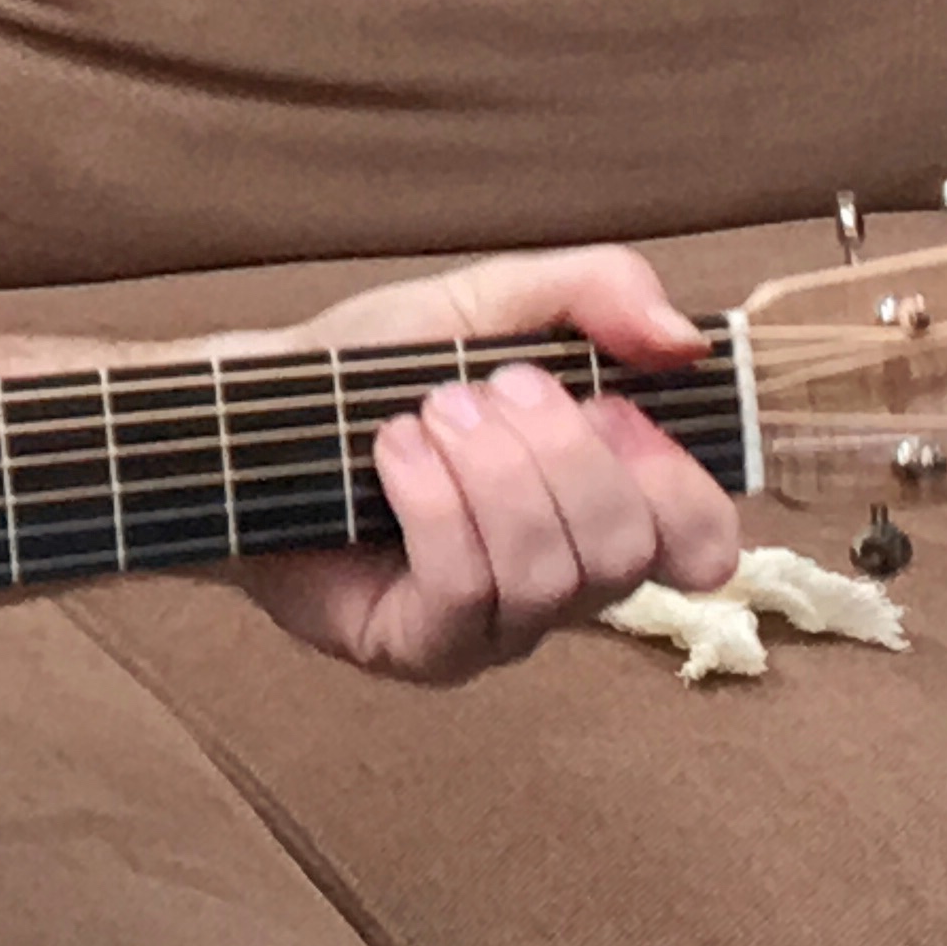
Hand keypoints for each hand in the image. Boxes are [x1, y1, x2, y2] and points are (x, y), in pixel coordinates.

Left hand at [238, 245, 740, 684]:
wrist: (243, 408)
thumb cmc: (367, 368)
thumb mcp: (486, 304)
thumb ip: (594, 293)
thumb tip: (682, 340)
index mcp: (598, 506)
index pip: (703, 542)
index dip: (672, 479)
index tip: (603, 408)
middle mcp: (562, 582)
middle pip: (625, 550)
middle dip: (555, 452)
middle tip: (472, 394)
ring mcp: (494, 629)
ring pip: (550, 575)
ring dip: (488, 472)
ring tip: (422, 417)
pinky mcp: (421, 652)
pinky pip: (467, 592)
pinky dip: (435, 504)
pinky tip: (392, 453)